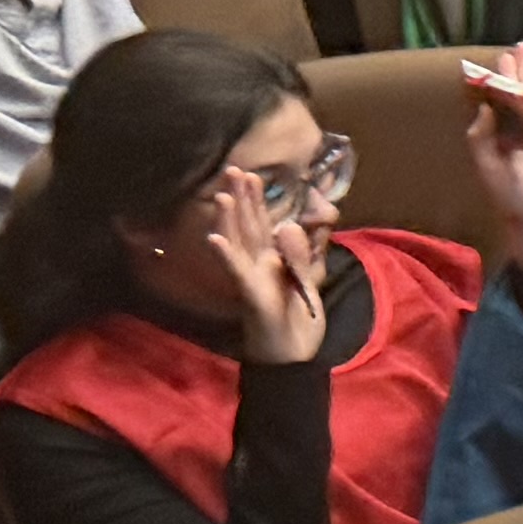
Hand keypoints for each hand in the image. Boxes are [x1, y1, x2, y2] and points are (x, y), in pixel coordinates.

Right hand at [209, 177, 329, 362]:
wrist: (293, 354)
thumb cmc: (297, 317)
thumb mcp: (308, 280)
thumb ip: (302, 253)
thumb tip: (288, 225)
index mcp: (272, 259)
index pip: (263, 224)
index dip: (258, 201)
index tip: (254, 175)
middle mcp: (258, 265)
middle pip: (248, 226)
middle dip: (242, 198)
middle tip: (233, 169)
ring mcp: (252, 278)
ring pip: (239, 243)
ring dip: (229, 219)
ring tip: (222, 195)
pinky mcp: (252, 294)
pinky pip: (238, 271)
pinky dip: (226, 254)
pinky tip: (214, 238)